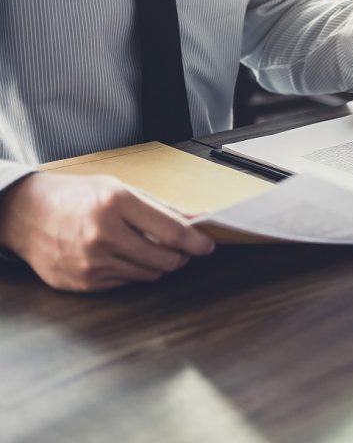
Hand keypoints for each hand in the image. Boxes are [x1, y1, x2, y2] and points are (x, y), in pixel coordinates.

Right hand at [0, 173, 215, 291]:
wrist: (25, 214)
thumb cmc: (76, 197)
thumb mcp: (118, 189)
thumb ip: (160, 207)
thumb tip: (197, 221)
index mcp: (116, 203)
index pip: (172, 231)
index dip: (196, 242)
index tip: (207, 245)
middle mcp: (104, 234)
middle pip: (165, 259)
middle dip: (180, 256)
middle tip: (180, 249)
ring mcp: (92, 261)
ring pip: (148, 274)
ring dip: (155, 264)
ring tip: (142, 248)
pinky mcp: (83, 282)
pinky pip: (125, 282)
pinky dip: (130, 271)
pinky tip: (117, 256)